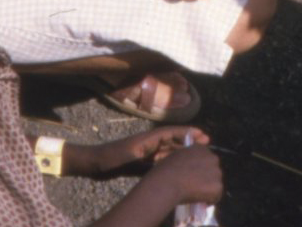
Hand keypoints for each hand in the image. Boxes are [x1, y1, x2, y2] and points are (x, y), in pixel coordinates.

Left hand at [86, 126, 207, 175]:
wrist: (95, 164)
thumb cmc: (110, 158)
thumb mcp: (129, 154)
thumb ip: (146, 150)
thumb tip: (165, 147)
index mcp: (148, 138)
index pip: (171, 132)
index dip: (188, 133)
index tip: (203, 135)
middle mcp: (149, 143)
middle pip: (173, 140)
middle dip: (189, 141)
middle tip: (207, 145)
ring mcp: (146, 152)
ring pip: (169, 150)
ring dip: (183, 151)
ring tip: (198, 156)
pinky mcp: (142, 162)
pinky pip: (162, 160)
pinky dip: (172, 161)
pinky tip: (180, 168)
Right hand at [139, 143, 222, 210]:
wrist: (168, 181)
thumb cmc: (166, 170)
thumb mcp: (176, 156)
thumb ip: (186, 159)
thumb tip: (188, 169)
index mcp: (201, 149)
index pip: (206, 159)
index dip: (200, 169)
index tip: (194, 177)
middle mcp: (212, 158)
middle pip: (213, 170)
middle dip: (207, 178)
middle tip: (196, 187)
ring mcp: (216, 172)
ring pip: (215, 183)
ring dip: (208, 189)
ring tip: (196, 195)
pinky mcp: (217, 186)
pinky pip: (216, 195)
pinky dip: (209, 199)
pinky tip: (199, 200)